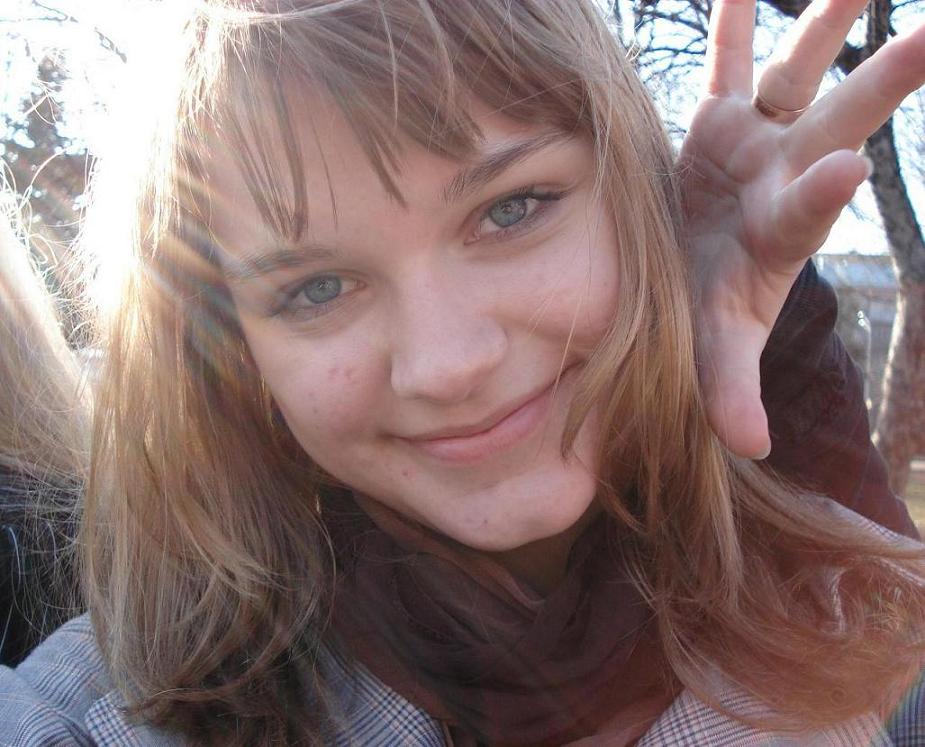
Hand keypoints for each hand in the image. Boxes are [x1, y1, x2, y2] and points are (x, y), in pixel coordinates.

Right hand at [681, 0, 924, 457]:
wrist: (685, 267)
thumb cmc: (702, 309)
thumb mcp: (713, 348)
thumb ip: (732, 389)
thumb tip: (749, 448)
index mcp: (779, 234)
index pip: (808, 214)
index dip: (824, 194)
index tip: (846, 168)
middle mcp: (781, 177)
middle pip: (835, 126)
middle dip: (882, 85)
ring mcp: (755, 144)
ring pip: (799, 75)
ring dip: (829, 25)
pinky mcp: (720, 122)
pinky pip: (733, 63)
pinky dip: (739, 22)